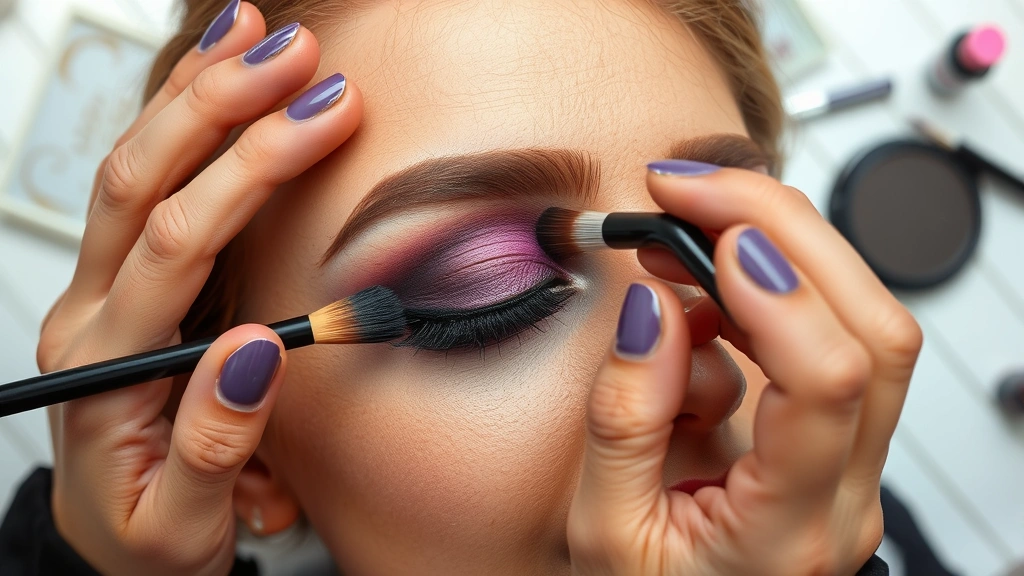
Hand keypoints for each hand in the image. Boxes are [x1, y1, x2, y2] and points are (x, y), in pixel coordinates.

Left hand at [35, 5, 362, 574]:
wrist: (110, 541)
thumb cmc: (145, 535)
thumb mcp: (177, 526)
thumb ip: (211, 449)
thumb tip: (256, 353)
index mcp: (107, 365)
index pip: (177, 244)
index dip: (252, 170)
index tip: (321, 122)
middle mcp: (96, 313)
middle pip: (145, 181)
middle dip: (224, 107)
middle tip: (301, 61)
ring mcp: (107, 291)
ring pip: (138, 167)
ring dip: (199, 95)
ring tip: (260, 37)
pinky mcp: (130, 283)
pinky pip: (149, 185)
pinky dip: (186, 122)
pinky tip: (219, 80)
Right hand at [567, 161, 921, 574]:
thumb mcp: (603, 532)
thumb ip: (623, 420)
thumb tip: (649, 311)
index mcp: (789, 530)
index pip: (830, 385)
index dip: (778, 292)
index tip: (706, 235)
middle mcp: (844, 492)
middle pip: (875, 331)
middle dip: (786, 230)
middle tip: (695, 188)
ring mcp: (851, 462)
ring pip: (866, 322)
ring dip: (780, 250)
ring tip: (682, 234)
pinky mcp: (835, 436)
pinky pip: (828, 336)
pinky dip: (764, 292)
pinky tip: (698, 301)